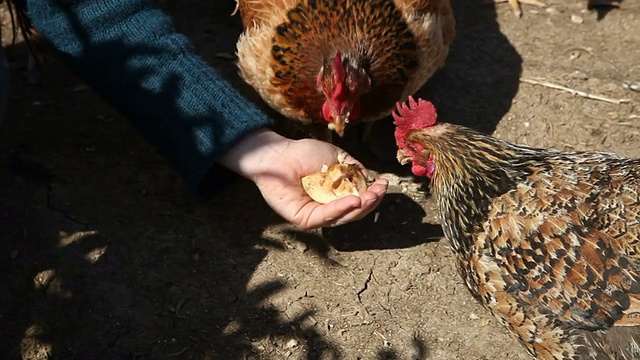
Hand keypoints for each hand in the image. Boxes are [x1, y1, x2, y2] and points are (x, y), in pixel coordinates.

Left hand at [218, 128, 387, 229]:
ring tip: (370, 196)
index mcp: (335, 195)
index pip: (358, 200)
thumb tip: (369, 177)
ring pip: (343, 217)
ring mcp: (316, 215)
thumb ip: (352, 168)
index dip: (373, 194)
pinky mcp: (304, 219)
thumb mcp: (335, 157)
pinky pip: (326, 216)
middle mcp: (327, 208)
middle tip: (380, 191)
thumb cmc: (302, 153)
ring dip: (360, 207)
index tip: (384, 183)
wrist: (278, 153)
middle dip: (370, 202)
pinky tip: (354, 200)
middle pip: (354, 212)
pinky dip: (341, 209)